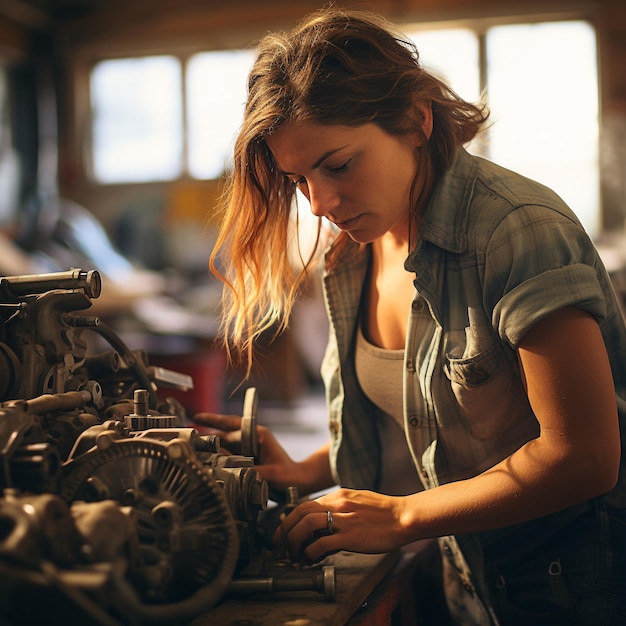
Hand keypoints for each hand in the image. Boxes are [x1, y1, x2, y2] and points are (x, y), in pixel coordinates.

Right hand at [193, 410, 308, 490]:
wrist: (300, 482)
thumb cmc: (289, 475)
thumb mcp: (271, 473)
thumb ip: (251, 470)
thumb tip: (227, 466)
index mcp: (257, 434)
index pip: (231, 424)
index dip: (213, 420)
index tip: (197, 416)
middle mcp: (250, 439)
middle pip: (223, 435)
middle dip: (206, 437)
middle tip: (186, 440)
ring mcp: (247, 449)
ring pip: (223, 447)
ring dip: (210, 450)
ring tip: (192, 454)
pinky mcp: (246, 460)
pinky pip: (227, 458)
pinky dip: (217, 461)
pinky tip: (206, 466)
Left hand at [273, 488, 412, 563]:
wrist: (404, 517)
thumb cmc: (385, 512)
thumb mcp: (357, 502)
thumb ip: (340, 508)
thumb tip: (324, 524)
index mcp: (339, 496)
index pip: (305, 504)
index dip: (290, 519)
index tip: (285, 530)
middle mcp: (338, 504)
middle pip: (300, 512)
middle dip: (285, 529)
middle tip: (281, 543)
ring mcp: (343, 519)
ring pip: (306, 525)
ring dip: (294, 540)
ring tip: (293, 553)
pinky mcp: (350, 536)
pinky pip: (321, 544)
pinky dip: (310, 552)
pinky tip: (309, 559)